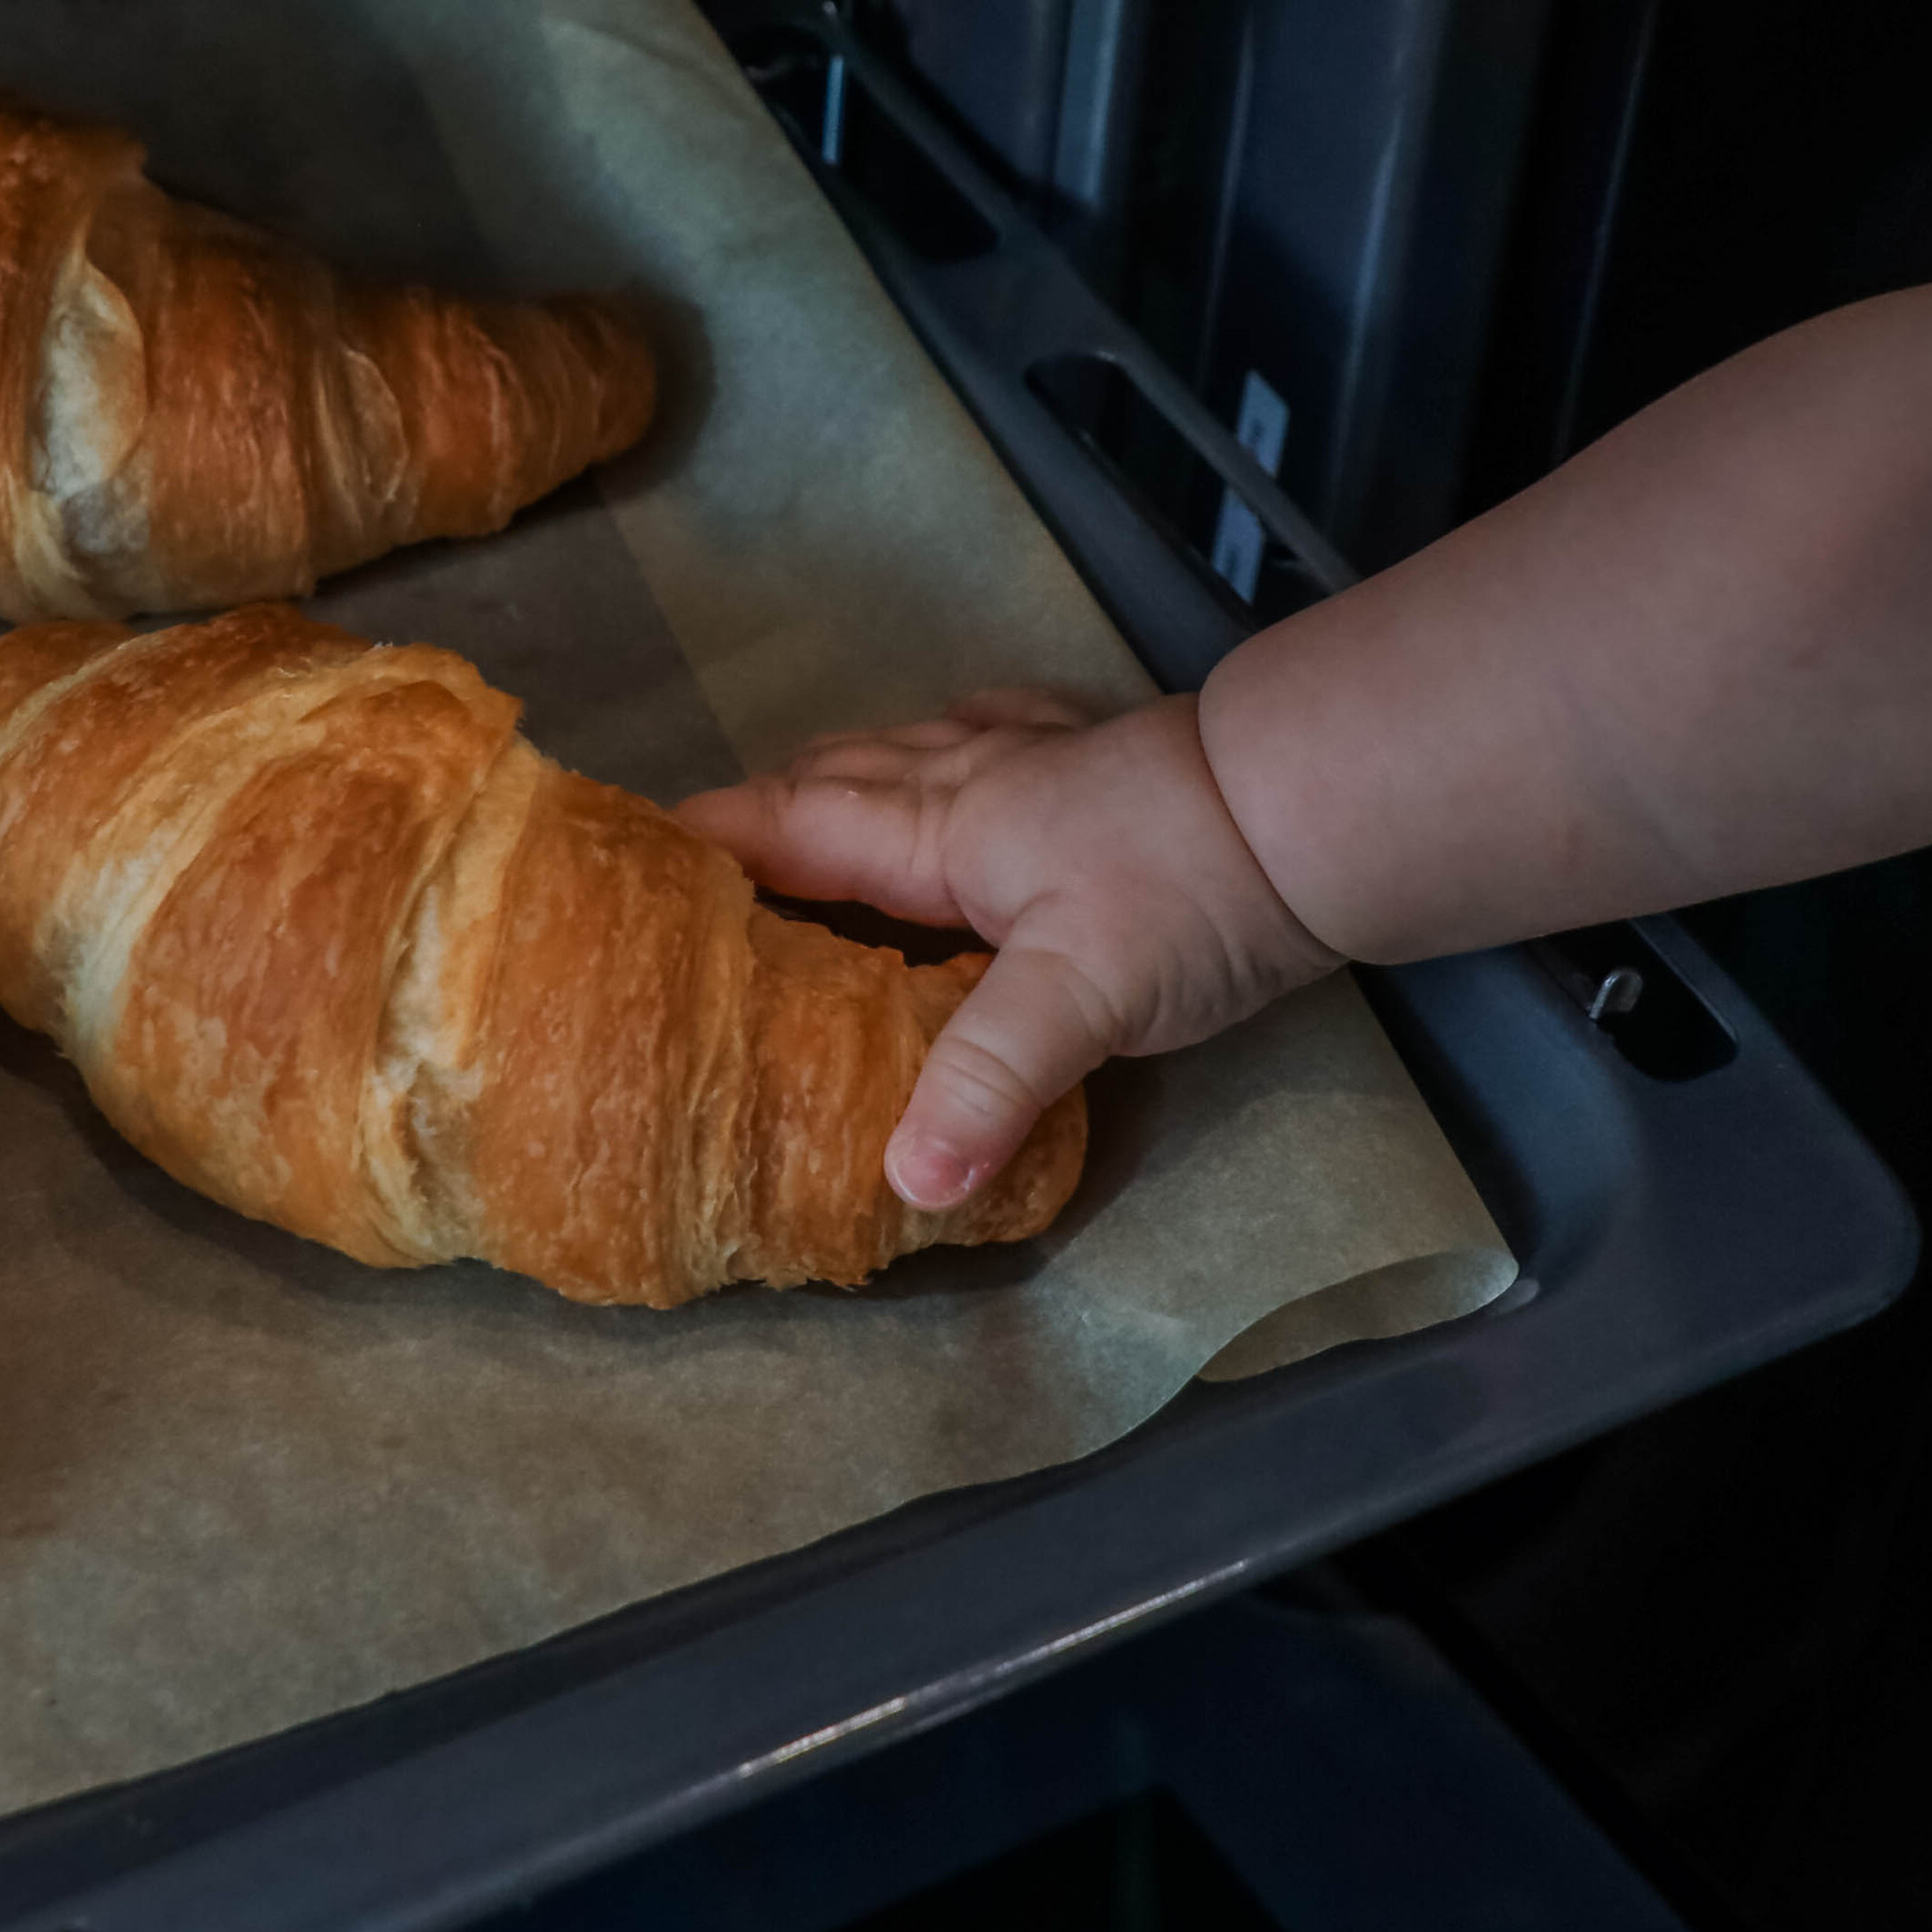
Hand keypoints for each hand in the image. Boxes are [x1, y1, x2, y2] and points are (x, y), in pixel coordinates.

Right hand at [678, 690, 1338, 1208]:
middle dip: (748, 819)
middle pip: (827, 782)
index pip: (781, 827)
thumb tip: (901, 1183)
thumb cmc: (1190, 889)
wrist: (1320, 808)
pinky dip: (936, 766)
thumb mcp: (1081, 999)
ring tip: (787, 830)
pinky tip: (953, 775)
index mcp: (936, 828)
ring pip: (899, 757)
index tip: (611, 869)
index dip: (694, 845)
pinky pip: (979, 748)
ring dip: (834, 787)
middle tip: (683, 871)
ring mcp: (1035, 760)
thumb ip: (985, 1082)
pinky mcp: (1094, 763)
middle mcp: (968, 779)